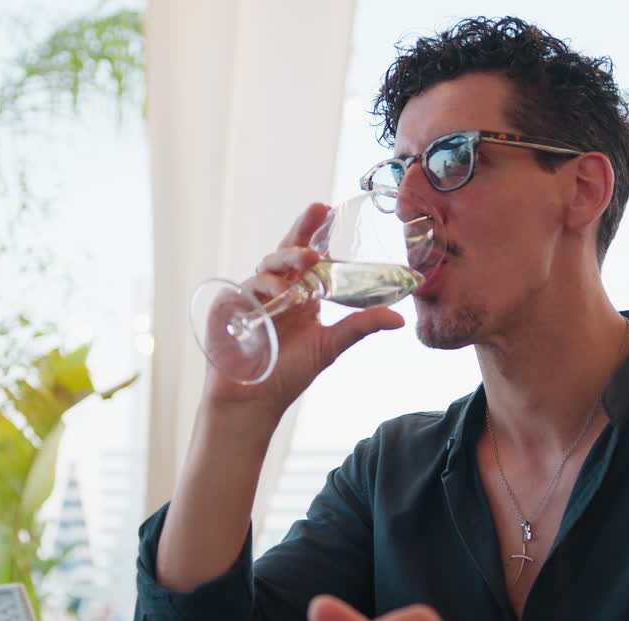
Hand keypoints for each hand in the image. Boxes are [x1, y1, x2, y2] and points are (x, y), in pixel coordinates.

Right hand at [203, 203, 404, 410]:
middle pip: (286, 251)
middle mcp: (274, 291)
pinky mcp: (228, 310)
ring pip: (267, 266)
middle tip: (319, 210)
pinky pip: (243, 290)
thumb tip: (400, 318)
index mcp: (298, 294)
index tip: (331, 211)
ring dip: (287, 259)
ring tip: (309, 260)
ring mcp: (250, 298)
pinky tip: (276, 290)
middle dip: (301, 229)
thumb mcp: (330, 345)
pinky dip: (261, 287)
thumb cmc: (287, 374)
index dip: (317, 233)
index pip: (308, 256)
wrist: (253, 402)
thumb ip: (360, 326)